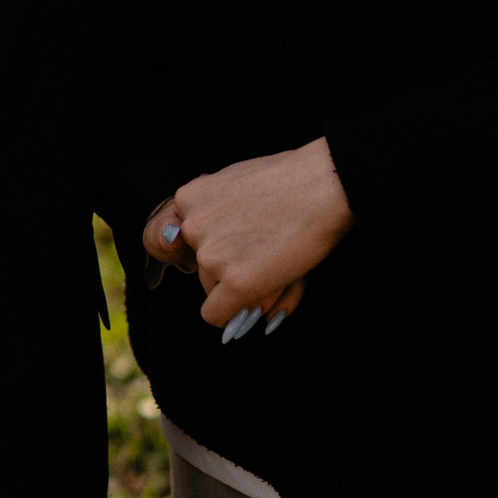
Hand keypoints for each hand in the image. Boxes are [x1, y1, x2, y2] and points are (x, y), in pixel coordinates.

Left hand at [142, 138, 351, 340]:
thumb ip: (219, 218)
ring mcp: (212, 256)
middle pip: (199, 270)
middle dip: (229, 272)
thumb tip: (216, 266)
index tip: (218, 256)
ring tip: (280, 266)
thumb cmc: (293, 182)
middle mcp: (192, 227)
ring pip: (213, 293)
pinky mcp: (237, 282)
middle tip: (267, 258)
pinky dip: (236, 315)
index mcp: (189, 197)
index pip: (171, 241)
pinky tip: (266, 300)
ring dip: (245, 289)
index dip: (200, 251)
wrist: (326, 184)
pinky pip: (218, 316)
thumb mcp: (238, 185)